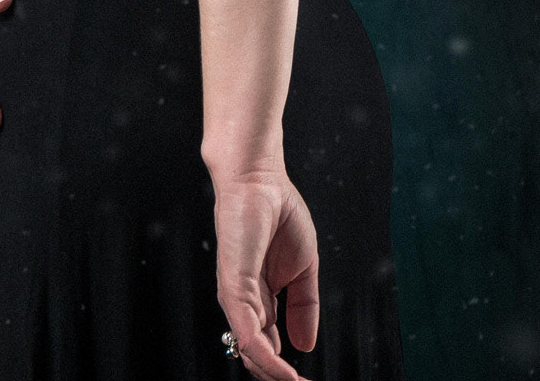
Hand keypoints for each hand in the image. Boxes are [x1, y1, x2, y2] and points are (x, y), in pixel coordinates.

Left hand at [210, 166, 319, 380]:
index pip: (268, 346)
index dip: (285, 370)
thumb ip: (304, 306)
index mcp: (259, 298)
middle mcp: (243, 302)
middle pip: (257, 356)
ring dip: (275, 377)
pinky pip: (248, 333)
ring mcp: (236, 296)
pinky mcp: (234, 286)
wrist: (260, 178)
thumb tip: (305, 346)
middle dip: (279, 378)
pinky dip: (267, 359)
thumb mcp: (304, 268)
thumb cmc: (277, 212)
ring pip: (251, 352)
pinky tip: (284, 372)